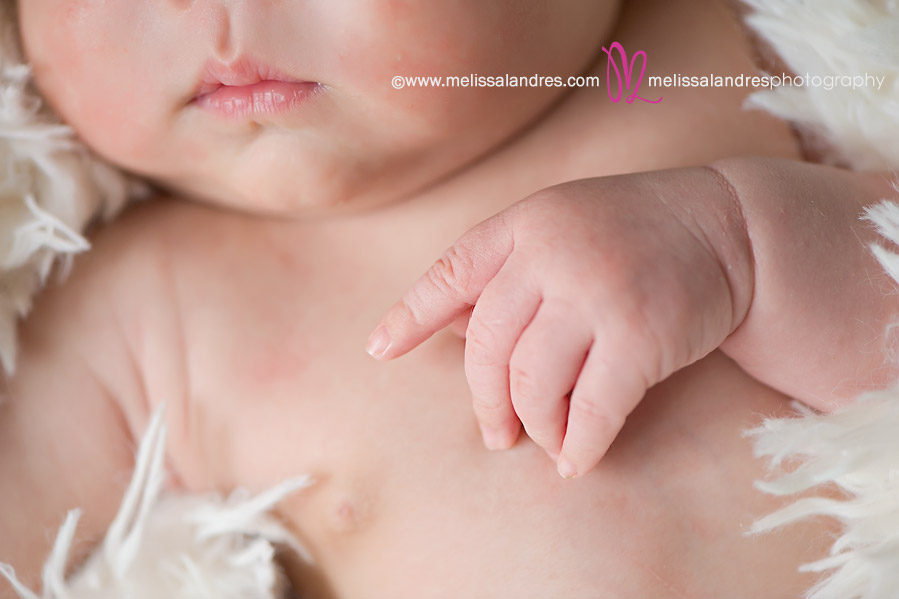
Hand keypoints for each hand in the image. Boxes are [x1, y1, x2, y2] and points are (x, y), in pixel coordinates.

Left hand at [366, 168, 752, 477]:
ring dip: (534, 424)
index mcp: (524, 224)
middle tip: (495, 433)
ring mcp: (595, 292)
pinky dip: (580, 443)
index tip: (380, 350)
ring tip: (545, 437)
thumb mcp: (558, 228)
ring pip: (532, 384)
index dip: (412, 315)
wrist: (726, 229)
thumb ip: (505, 271)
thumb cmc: (630, 236)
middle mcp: (551, 253)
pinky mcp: (640, 335)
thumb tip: (446, 329)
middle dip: (485, 401)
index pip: (451, 273)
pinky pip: (592, 408)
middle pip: (486, 347)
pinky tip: (577, 459)